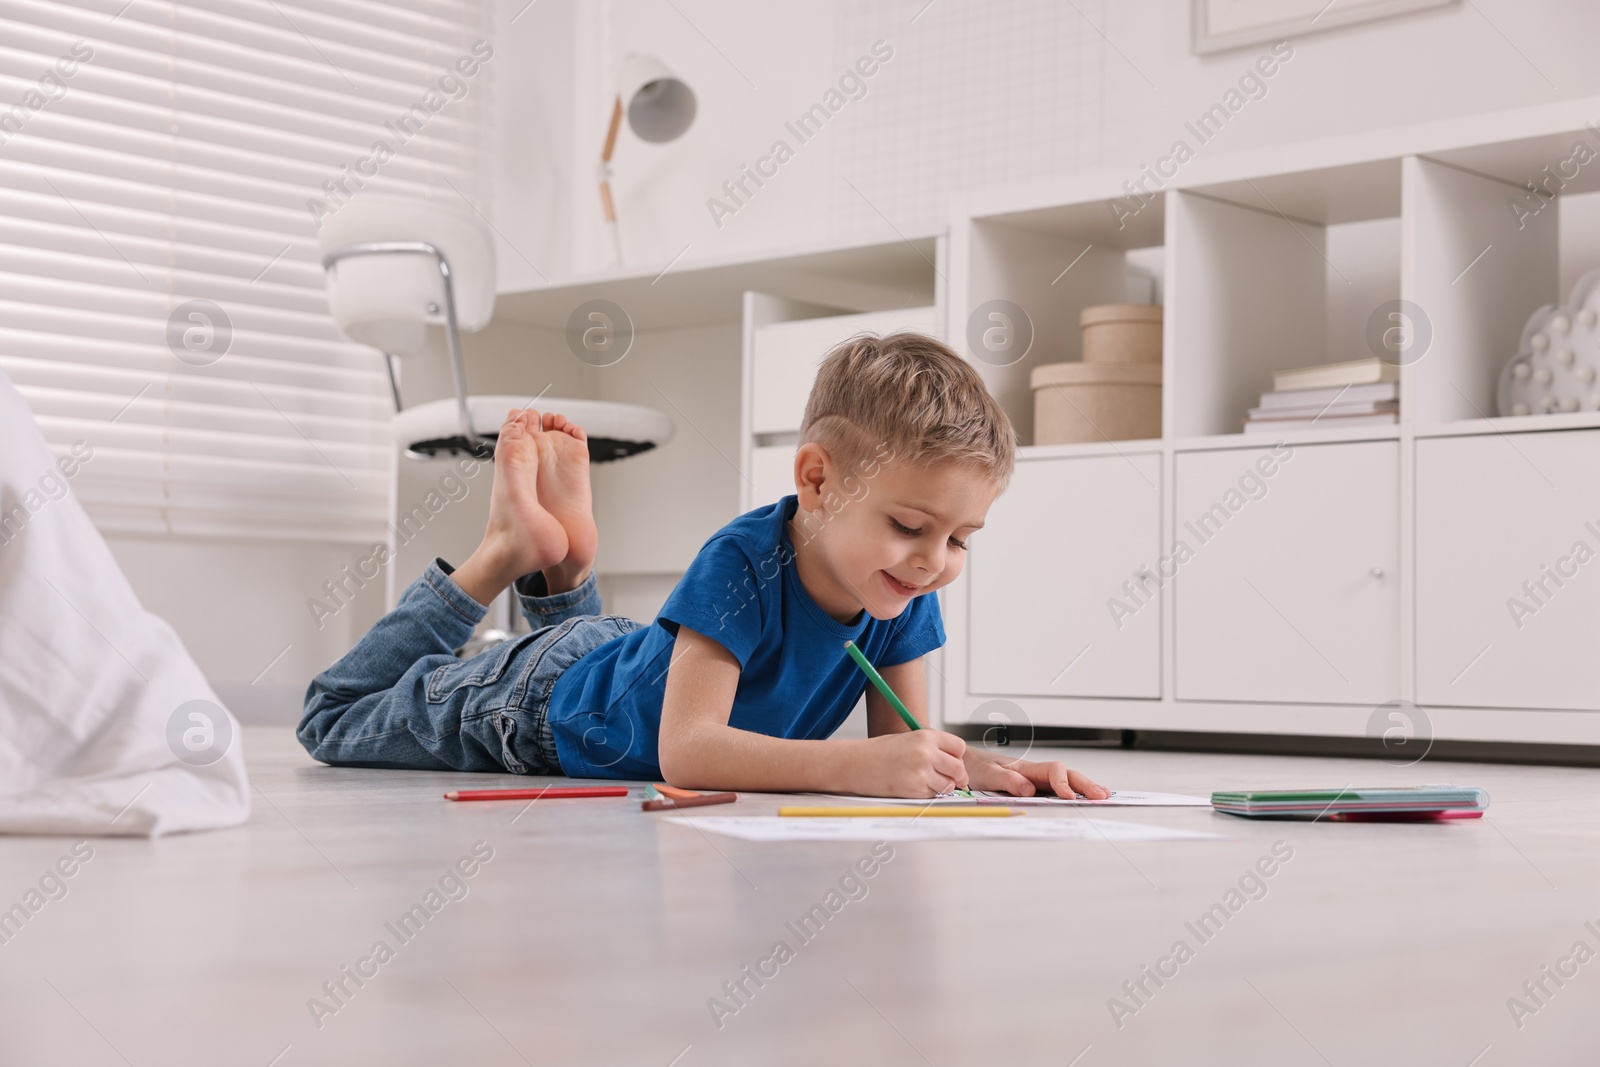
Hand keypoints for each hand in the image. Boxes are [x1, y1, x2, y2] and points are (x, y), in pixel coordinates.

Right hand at [853, 730, 969, 797]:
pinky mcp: (915, 789)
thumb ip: (933, 748)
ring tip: (927, 781)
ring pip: (948, 785)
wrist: (857, 764)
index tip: (953, 761)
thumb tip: (955, 763)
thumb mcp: (910, 739)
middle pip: (958, 768)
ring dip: (943, 786)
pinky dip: (928, 793)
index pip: (958, 747)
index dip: (957, 756)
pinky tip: (914, 785)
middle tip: (952, 779)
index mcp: (926, 736)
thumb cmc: (880, 752)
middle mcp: (926, 753)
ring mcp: (921, 772)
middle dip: (957, 775)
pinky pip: (933, 794)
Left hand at [964, 749, 1109, 798]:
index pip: (1053, 771)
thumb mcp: (986, 775)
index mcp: (1027, 767)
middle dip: (1085, 784)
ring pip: (1067, 780)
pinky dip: (1075, 792)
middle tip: (1102, 796)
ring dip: (1085, 787)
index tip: (1068, 797)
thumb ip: (1006, 780)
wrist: (966, 764)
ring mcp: (1037, 780)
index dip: (1062, 783)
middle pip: (1067, 774)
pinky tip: (1084, 797)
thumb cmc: (976, 768)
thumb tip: (1028, 789)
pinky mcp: (1035, 788)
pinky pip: (1058, 789)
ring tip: (1103, 795)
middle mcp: (1036, 772)